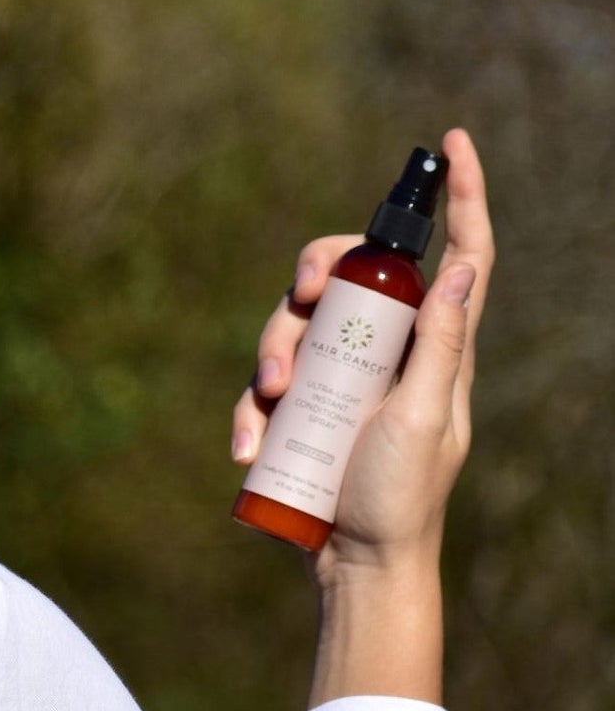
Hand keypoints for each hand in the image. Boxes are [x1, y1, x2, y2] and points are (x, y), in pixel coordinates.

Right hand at [231, 129, 494, 584]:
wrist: (357, 567)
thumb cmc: (399, 499)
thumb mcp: (422, 419)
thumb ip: (442, 345)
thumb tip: (463, 266)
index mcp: (434, 348)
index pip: (461, 257)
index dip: (462, 198)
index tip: (452, 143)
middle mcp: (386, 353)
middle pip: (347, 277)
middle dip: (312, 272)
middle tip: (300, 295)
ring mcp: (339, 380)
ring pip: (293, 325)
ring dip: (270, 354)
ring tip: (270, 404)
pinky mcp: (301, 410)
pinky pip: (263, 385)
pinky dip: (249, 411)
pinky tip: (248, 448)